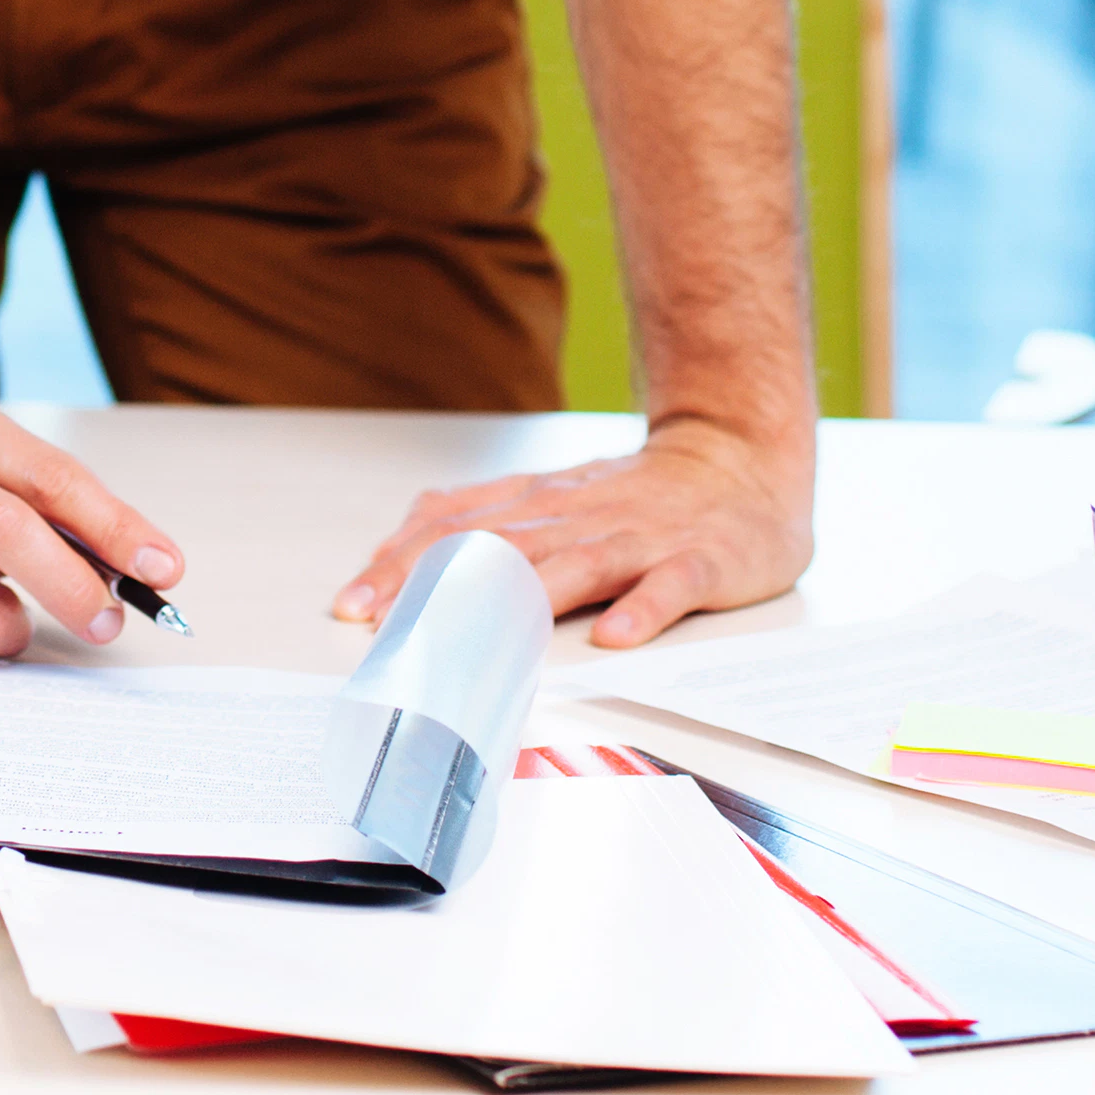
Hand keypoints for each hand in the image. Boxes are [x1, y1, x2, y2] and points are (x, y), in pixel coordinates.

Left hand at [328, 414, 812, 648]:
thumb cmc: (639, 494)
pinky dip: (642, 611)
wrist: (739, 457)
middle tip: (385, 623)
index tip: (354, 604)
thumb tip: (411, 534)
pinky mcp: (698, 561)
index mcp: (541, 506)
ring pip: (576, 565)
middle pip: (500, 550)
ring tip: (479, 635)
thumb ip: (490, 515)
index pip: (457, 530)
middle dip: (440, 584)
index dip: (403, 565)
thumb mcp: (554, 496)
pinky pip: (668, 587)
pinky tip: (615, 636)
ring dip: (524, 599)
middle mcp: (580, 518)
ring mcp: (639, 539)